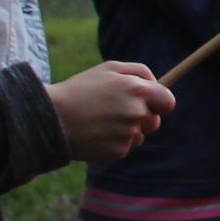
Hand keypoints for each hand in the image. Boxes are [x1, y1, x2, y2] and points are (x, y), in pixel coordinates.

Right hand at [50, 61, 175, 159]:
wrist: (51, 117)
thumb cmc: (80, 89)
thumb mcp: (109, 69)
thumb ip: (139, 72)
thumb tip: (158, 83)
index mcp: (138, 91)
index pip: (168, 102)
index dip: (160, 103)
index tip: (151, 104)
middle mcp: (137, 113)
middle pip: (155, 121)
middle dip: (141, 118)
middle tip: (116, 112)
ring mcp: (128, 133)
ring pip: (139, 135)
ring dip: (127, 131)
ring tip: (101, 121)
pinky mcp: (118, 151)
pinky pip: (124, 147)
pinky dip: (113, 142)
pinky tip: (96, 134)